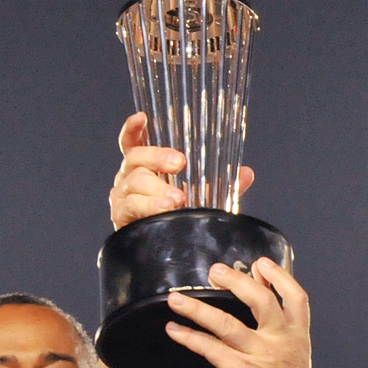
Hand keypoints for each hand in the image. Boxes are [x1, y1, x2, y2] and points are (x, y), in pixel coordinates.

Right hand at [107, 113, 253, 229]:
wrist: (159, 249)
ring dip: (157, 189)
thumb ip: (221, 185)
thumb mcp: (200, 197)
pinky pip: (131, 206)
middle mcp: (128, 178)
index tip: (143, 118)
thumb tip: (246, 174)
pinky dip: (149, 205)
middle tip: (180, 163)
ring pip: (134, 182)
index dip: (133, 129)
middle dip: (157, 157)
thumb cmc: (175, 216)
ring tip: (178, 199)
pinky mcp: (121, 217)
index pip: (132, 143)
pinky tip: (164, 208)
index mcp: (143, 167)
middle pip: (135, 158)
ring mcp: (122, 196)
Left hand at [163, 257, 322, 367]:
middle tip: (215, 271)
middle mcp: (281, 342)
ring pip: (227, 323)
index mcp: (297, 337)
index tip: (261, 263)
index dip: (280, 276)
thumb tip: (263, 318)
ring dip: (198, 308)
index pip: (296, 297)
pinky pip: (212, 349)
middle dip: (236, 281)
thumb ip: (281, 337)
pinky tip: (175, 330)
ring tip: (177, 298)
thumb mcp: (294, 360)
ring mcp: (262, 356)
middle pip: (261, 299)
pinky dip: (190, 337)